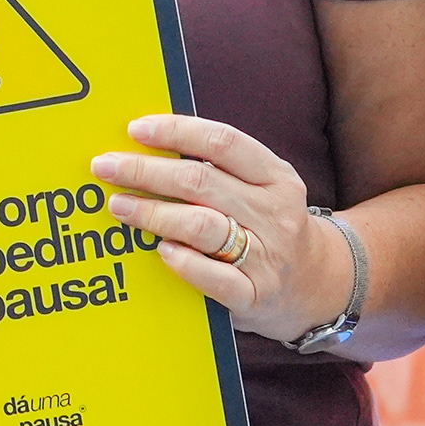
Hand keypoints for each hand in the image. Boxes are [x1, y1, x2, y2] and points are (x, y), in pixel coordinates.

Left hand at [93, 114, 344, 343]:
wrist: (318, 286)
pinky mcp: (255, 295)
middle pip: (200, 182)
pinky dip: (182, 262)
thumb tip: (147, 144)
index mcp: (276, 176)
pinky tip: (159, 251)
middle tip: (105, 167)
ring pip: (201, 226)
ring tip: (118, 206)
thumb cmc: (269, 227)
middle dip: (145, 172)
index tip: (134, 129)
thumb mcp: (261, 188)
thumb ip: (218, 168)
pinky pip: (213, 278)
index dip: (175, 132)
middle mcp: (274, 212)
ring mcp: (268, 256)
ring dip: (152, 213)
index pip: (222, 143)